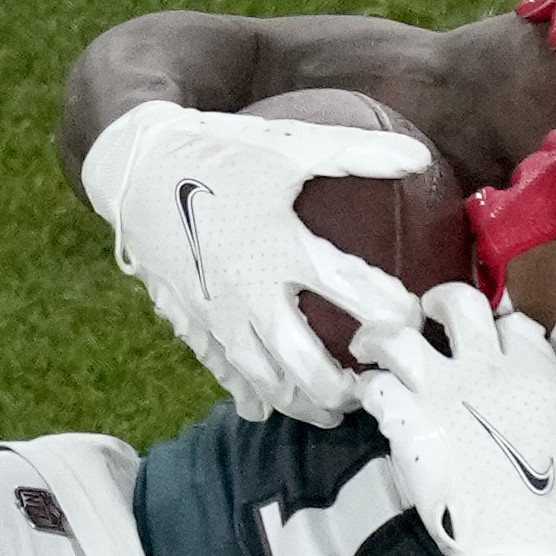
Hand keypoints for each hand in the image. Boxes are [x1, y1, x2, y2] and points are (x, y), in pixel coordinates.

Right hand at [77, 99, 432, 425]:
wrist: (135, 168)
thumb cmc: (218, 152)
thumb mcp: (289, 144)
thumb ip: (357, 153)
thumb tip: (421, 157)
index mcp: (280, 247)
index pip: (351, 290)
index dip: (390, 311)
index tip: (414, 320)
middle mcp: (249, 292)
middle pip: (304, 363)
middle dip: (342, 388)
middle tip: (369, 391)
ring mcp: (217, 314)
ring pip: (264, 380)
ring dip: (300, 402)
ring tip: (327, 410)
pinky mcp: (191, 321)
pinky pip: (222, 371)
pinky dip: (247, 394)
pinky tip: (263, 407)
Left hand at [352, 283, 555, 555]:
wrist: (523, 555)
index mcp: (535, 372)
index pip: (513, 324)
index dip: (501, 328)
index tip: (493, 340)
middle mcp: (484, 371)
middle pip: (456, 305)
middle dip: (438, 300)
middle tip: (425, 313)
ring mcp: (441, 396)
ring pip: (399, 339)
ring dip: (382, 335)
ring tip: (373, 345)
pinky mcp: (409, 428)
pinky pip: (378, 388)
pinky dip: (370, 386)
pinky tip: (369, 392)